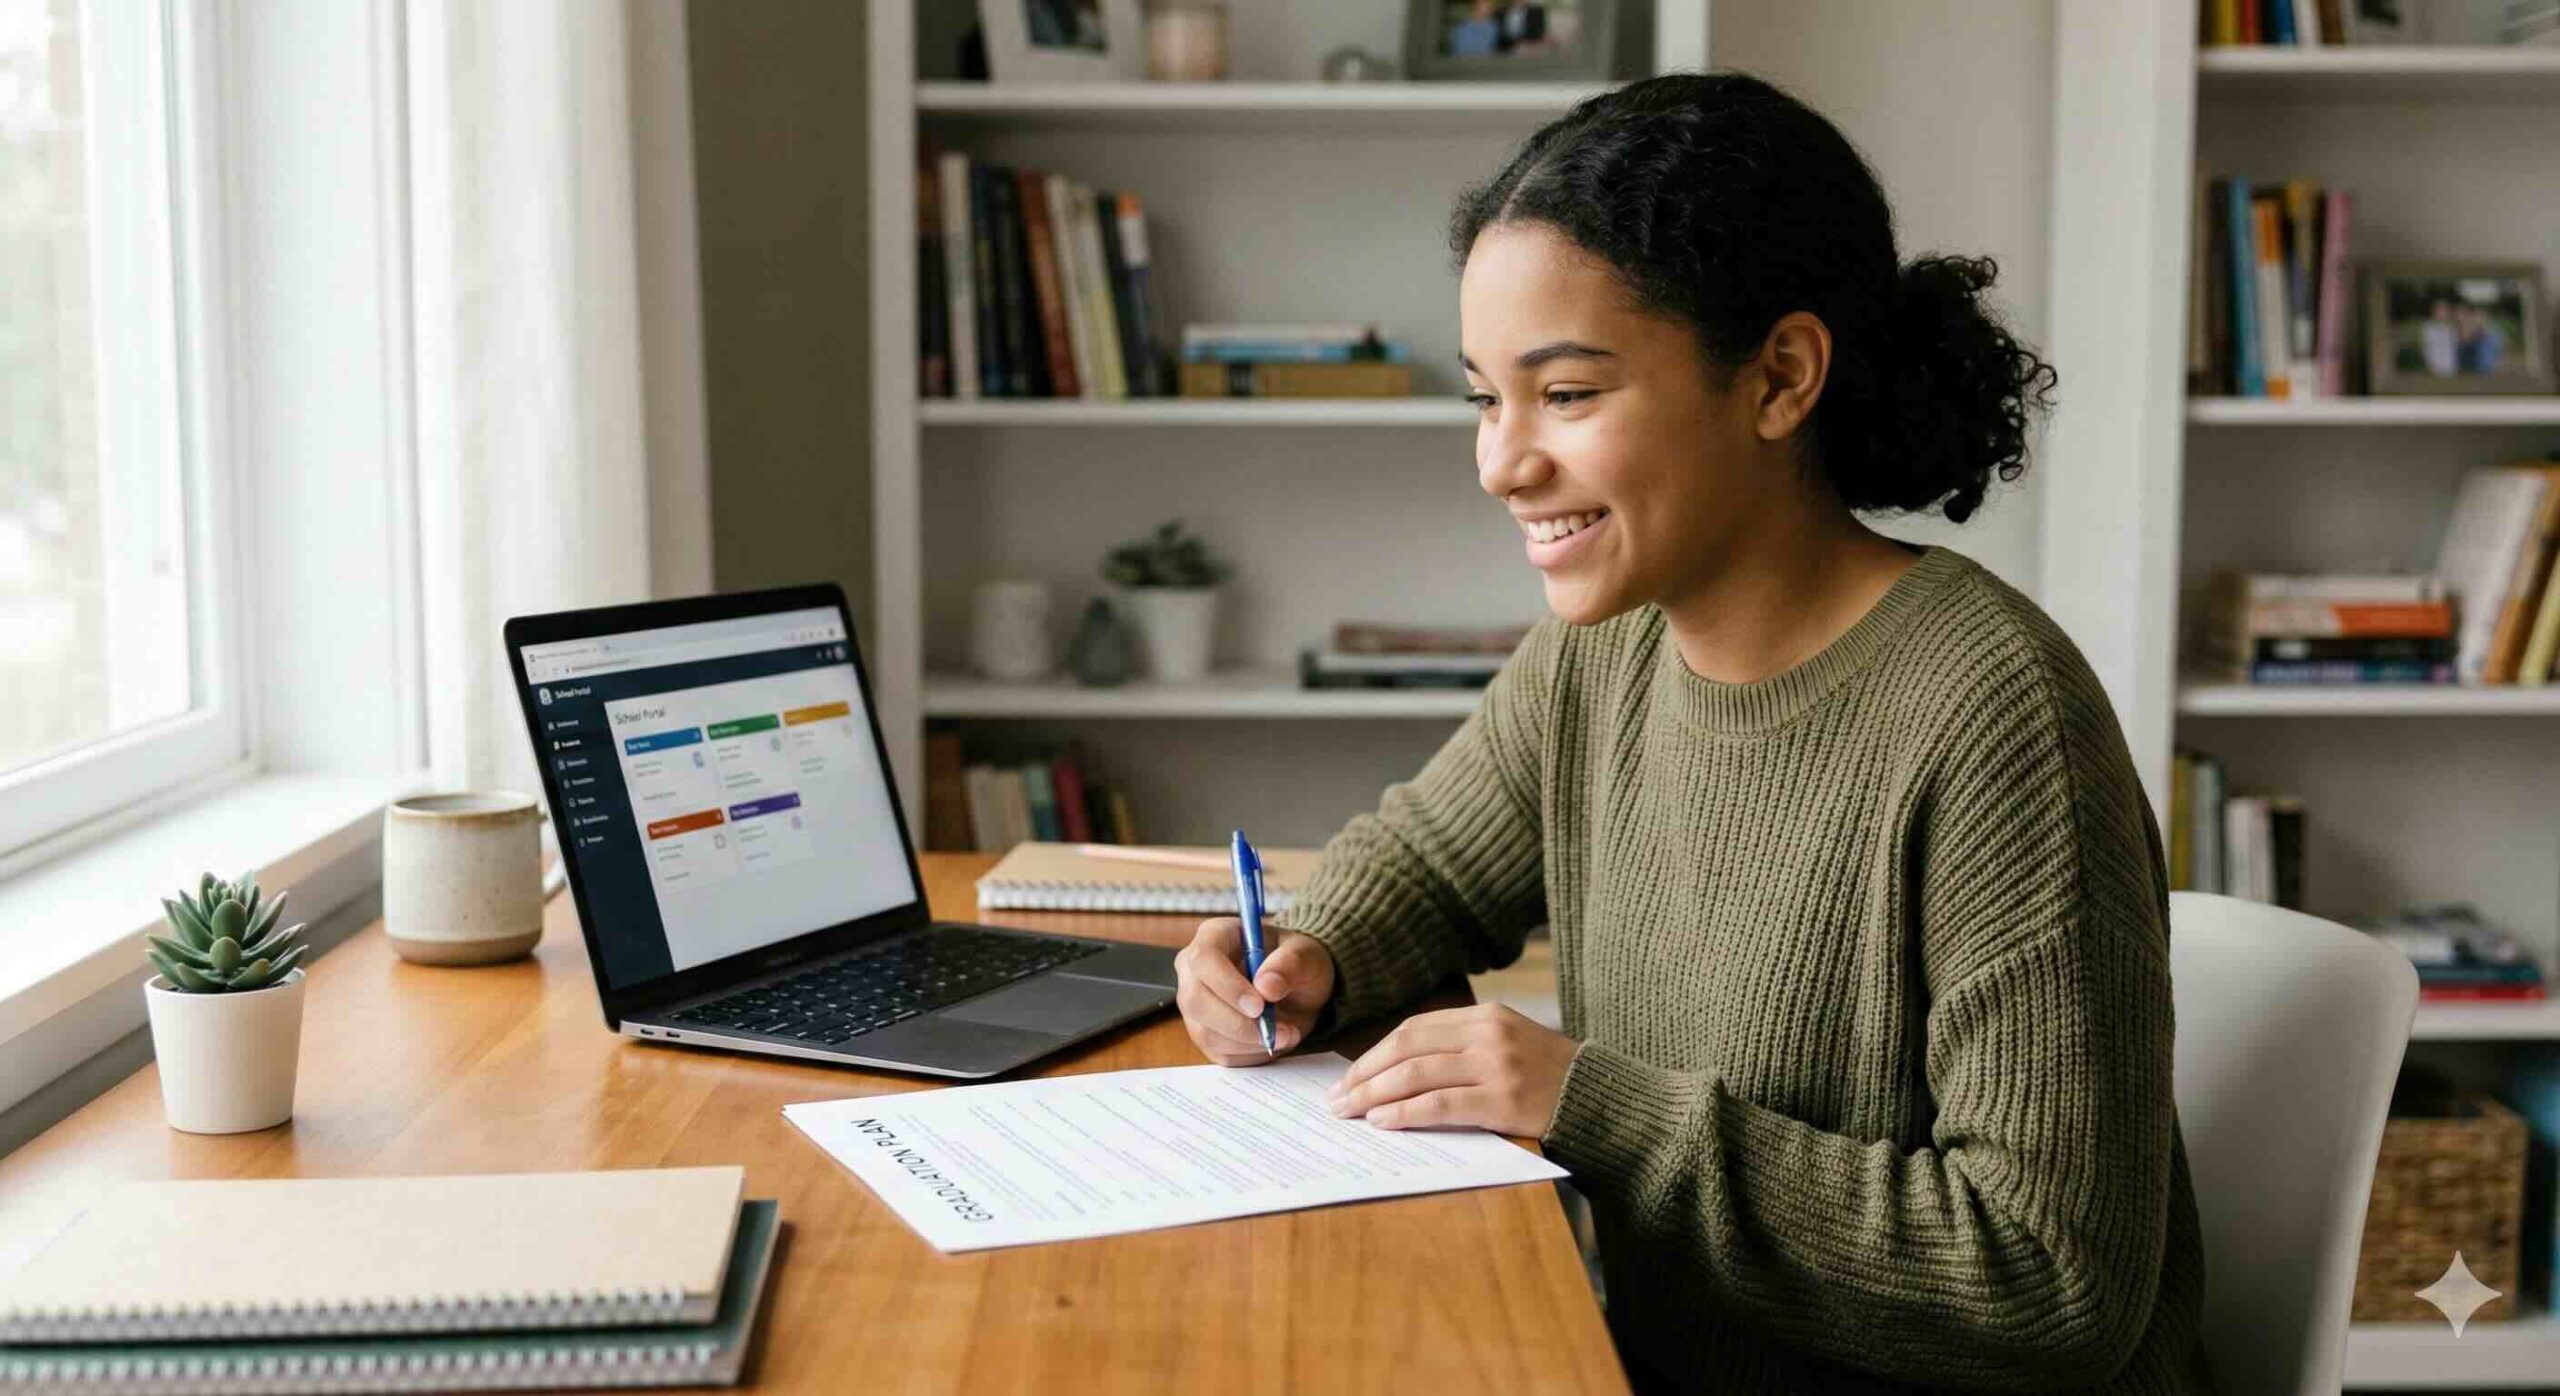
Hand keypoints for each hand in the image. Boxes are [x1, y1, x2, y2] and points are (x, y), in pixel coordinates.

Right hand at [1174, 916, 1335, 1065]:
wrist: (1297, 989)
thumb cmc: (1296, 963)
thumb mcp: (1306, 955)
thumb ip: (1290, 964)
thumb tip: (1267, 987)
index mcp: (1214, 936)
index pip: (1204, 959)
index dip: (1228, 985)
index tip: (1259, 1006)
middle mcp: (1194, 970)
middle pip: (1196, 1001)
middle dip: (1238, 1023)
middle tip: (1277, 1030)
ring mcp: (1195, 1004)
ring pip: (1205, 1033)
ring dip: (1249, 1042)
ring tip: (1286, 1034)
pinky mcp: (1205, 1033)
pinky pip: (1219, 1053)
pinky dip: (1250, 1054)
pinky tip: (1272, 1041)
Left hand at [1326, 1003, 1577, 1136]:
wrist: (1602, 1099)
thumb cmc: (1548, 1079)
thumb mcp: (1507, 1045)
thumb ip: (1462, 1049)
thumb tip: (1396, 1073)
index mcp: (1486, 1016)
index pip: (1414, 1029)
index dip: (1376, 1054)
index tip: (1349, 1075)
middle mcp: (1488, 1034)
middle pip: (1408, 1048)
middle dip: (1365, 1073)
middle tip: (1337, 1098)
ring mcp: (1496, 1065)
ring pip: (1417, 1074)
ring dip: (1374, 1094)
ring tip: (1349, 1111)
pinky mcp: (1503, 1099)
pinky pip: (1441, 1105)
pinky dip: (1406, 1113)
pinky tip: (1383, 1121)